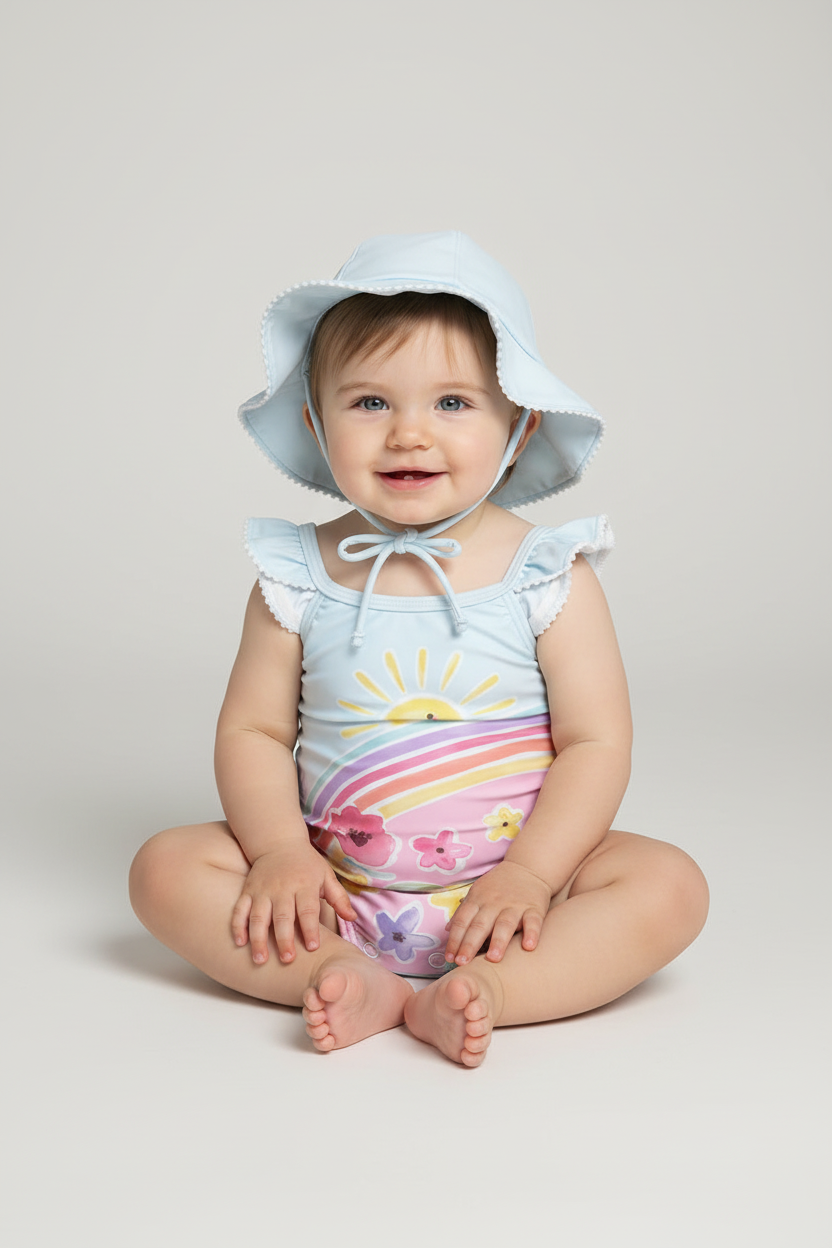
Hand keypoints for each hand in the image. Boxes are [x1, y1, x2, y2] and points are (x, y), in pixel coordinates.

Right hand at [231, 842, 355, 964]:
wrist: (279, 842)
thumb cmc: (306, 864)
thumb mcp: (326, 876)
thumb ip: (339, 898)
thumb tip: (353, 918)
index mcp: (304, 885)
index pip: (308, 910)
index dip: (311, 928)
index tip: (313, 947)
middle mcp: (282, 888)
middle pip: (282, 916)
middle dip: (284, 939)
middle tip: (287, 959)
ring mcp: (262, 890)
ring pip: (258, 917)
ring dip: (258, 939)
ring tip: (260, 960)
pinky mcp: (248, 891)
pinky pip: (240, 910)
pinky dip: (238, 926)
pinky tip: (239, 943)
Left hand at [444, 861, 551, 965]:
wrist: (527, 868)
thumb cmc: (498, 886)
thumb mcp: (476, 893)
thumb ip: (463, 912)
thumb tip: (447, 930)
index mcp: (477, 900)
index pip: (462, 921)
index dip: (454, 940)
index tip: (449, 958)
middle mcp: (494, 903)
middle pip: (479, 925)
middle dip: (469, 944)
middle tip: (462, 963)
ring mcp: (515, 905)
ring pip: (505, 924)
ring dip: (498, 941)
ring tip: (493, 958)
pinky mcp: (534, 908)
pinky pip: (533, 921)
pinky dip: (532, 933)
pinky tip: (529, 946)